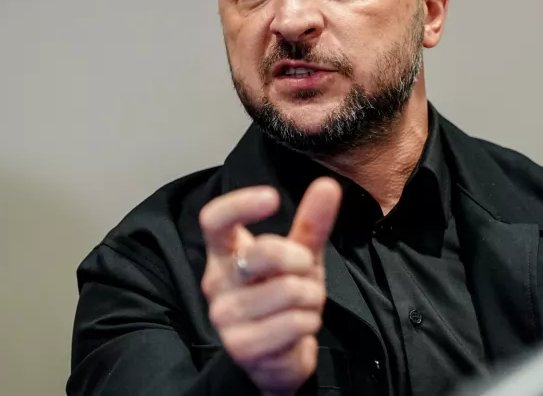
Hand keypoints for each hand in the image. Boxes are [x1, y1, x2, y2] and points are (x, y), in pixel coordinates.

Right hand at [199, 177, 341, 395]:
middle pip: (263, 252)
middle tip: (304, 272)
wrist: (279, 355)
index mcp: (225, 253)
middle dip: (299, 261)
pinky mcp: (240, 345)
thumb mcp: (300, 257)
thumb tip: (327, 186)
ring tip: (302, 306)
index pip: (214, 220)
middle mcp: (216, 281)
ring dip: (311, 298)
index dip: (240, 204)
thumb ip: (311, 223)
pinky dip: (309, 322)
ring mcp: (224, 315)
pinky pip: (293, 322)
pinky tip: (299, 327)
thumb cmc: (283, 297)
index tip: (271, 197)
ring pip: (288, 290)